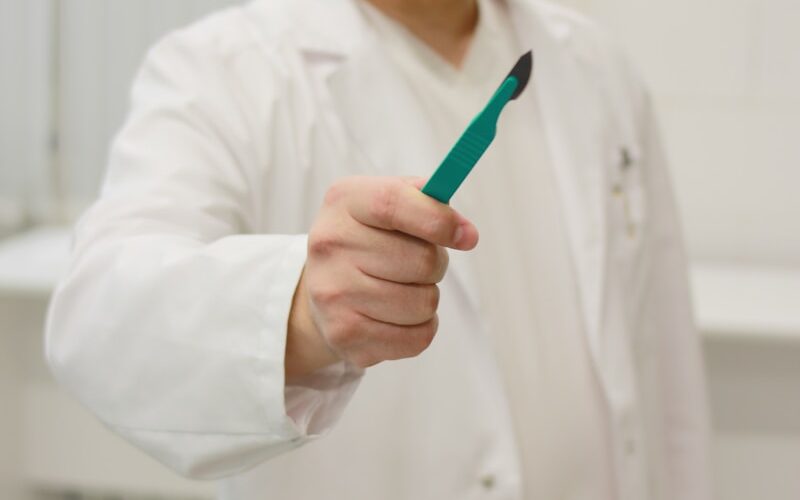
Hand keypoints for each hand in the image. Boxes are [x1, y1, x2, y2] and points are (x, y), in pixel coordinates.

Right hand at [285, 176, 478, 378]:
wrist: (322, 289)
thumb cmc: (370, 240)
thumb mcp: (389, 204)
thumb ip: (428, 201)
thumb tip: (466, 233)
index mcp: (344, 202)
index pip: (392, 204)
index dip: (437, 220)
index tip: (467, 236)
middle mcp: (331, 245)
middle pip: (421, 261)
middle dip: (436, 265)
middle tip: (421, 266)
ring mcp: (334, 294)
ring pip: (424, 303)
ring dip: (427, 298)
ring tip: (403, 290)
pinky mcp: (345, 335)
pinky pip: (417, 338)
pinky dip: (421, 328)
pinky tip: (398, 316)